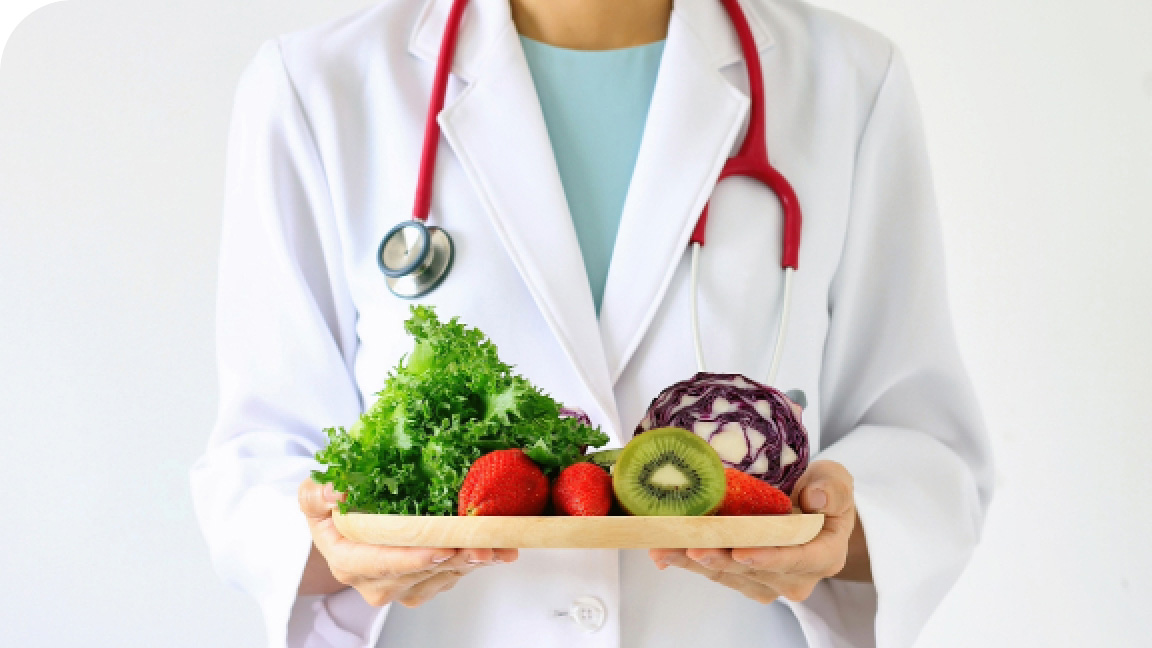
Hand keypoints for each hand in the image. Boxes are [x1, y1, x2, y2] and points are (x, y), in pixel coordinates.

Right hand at [298, 478, 518, 606]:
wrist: (346, 529)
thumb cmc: (333, 512)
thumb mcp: (313, 497)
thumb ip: (317, 494)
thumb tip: (334, 491)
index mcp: (348, 562)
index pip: (381, 564)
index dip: (411, 558)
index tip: (438, 549)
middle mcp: (376, 583)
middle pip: (420, 572)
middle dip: (453, 558)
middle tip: (481, 544)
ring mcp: (403, 587)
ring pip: (443, 576)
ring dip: (472, 560)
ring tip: (498, 544)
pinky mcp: (425, 586)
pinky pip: (454, 576)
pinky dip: (478, 562)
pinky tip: (499, 549)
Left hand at [650, 460, 865, 602]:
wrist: (811, 510)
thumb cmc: (823, 493)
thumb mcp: (836, 481)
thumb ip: (833, 488)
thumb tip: (815, 498)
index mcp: (823, 556)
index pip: (795, 560)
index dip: (766, 557)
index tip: (739, 550)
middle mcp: (795, 577)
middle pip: (752, 570)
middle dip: (718, 558)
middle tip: (689, 546)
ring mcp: (767, 581)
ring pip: (727, 574)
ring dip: (694, 561)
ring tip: (664, 546)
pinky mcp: (743, 579)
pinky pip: (714, 573)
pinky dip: (688, 562)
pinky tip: (664, 553)